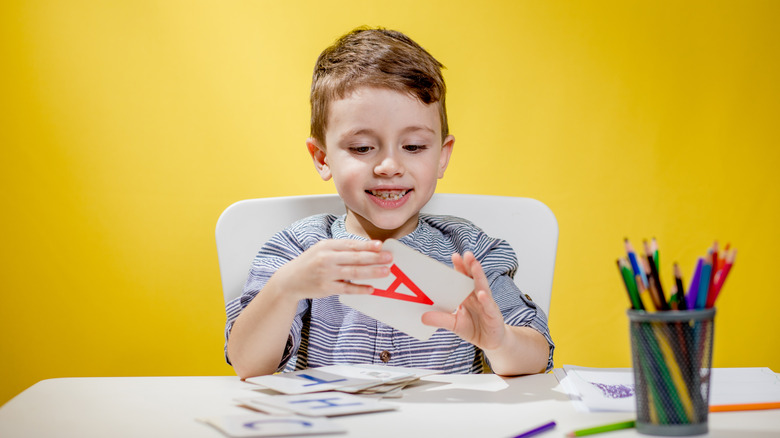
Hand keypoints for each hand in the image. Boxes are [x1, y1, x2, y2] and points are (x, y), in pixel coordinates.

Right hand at [273, 239, 391, 301]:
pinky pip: (347, 289)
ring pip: (353, 273)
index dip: (367, 245)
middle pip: (355, 258)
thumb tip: (368, 248)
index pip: (350, 245)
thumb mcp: (323, 249)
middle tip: (389, 258)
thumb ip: (342, 248)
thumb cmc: (311, 262)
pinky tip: (371, 289)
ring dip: (371, 272)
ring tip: (385, 271)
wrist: (290, 280)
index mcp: (327, 246)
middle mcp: (326, 259)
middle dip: (374, 258)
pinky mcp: (326, 288)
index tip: (381, 246)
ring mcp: (326, 274)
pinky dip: (360, 289)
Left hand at [421, 251, 506, 350]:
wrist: (491, 342)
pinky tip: (481, 294)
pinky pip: (489, 306)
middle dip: (470, 266)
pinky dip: (485, 300)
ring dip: (479, 276)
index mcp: (468, 296)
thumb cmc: (473, 329)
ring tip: (474, 265)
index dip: (460, 267)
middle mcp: (478, 296)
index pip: (463, 278)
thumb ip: (441, 319)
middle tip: (466, 254)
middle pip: (474, 278)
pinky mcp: (493, 315)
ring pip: (483, 287)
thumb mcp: (454, 324)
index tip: (454, 256)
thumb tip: (423, 317)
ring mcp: (487, 304)